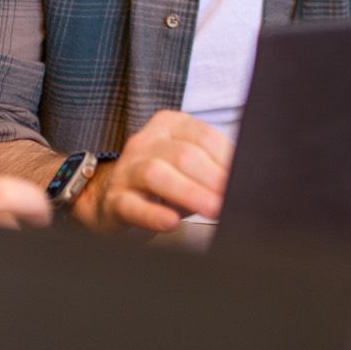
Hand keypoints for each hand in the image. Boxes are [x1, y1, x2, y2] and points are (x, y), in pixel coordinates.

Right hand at [75, 110, 231, 234]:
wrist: (107, 199)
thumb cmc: (159, 183)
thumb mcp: (186, 167)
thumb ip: (212, 168)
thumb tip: (244, 181)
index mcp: (168, 126)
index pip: (202, 136)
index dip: (226, 159)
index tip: (243, 179)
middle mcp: (145, 143)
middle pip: (182, 154)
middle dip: (212, 178)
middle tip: (232, 199)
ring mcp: (126, 171)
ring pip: (156, 174)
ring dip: (189, 193)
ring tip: (212, 209)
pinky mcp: (113, 201)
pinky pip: (133, 205)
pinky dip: (154, 214)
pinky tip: (172, 223)